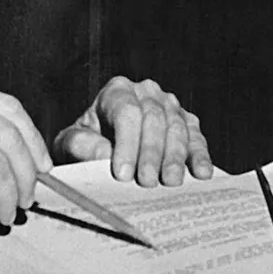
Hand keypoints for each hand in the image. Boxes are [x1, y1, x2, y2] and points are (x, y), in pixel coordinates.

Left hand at [54, 75, 213, 185]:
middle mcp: (146, 92)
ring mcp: (170, 106)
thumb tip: (104, 155)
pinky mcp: (188, 124)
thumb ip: (82, 145)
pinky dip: (200, 155)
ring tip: (170, 182)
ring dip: (175, 157)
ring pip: (178, 128)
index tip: (122, 173)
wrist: (103, 147)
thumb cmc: (86, 144)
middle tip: (146, 182)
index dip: (127, 143)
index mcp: (117, 91)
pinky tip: (201, 173)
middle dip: (151, 153)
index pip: (127, 112)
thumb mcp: (71, 143)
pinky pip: (196, 138)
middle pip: (154, 119)